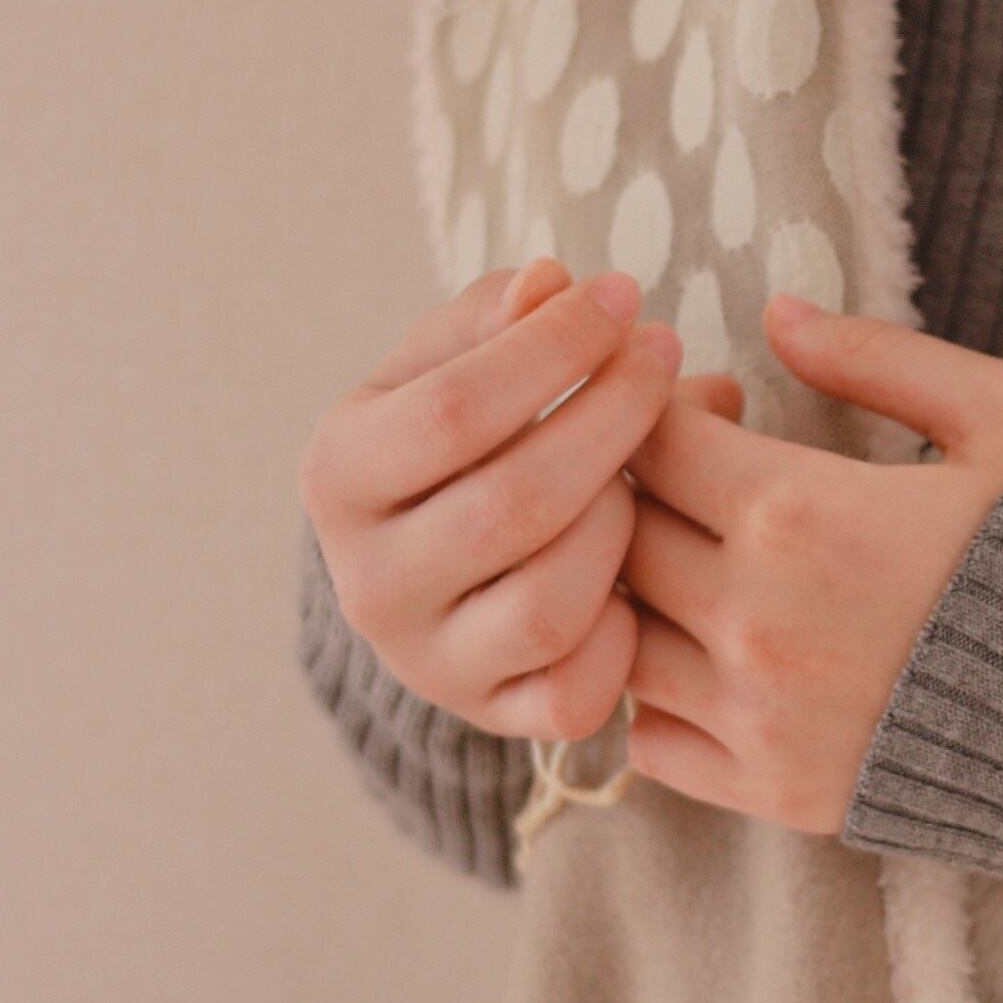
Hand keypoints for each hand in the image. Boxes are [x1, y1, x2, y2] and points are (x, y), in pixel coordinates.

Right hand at [300, 254, 681, 741]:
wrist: (433, 561)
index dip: (552, 348)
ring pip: (546, 606)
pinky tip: (641, 575)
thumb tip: (552, 285)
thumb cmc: (462, 434)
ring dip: (621, 526)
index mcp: (338, 474)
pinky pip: (571, 695)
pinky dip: (622, 637)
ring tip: (651, 468)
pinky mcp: (490, 717)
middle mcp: (367, 582)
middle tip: (664, 357)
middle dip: (611, 419)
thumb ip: (499, 316)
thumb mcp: (454, 359)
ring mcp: (426, 662)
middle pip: (513, 504)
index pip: (453, 409)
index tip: (622, 296)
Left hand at [620, 290, 1002, 833]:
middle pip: (618, 534)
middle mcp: (754, 617)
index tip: (714, 408)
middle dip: (640, 489)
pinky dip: (653, 696)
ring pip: (617, 637)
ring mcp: (756, 715)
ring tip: (695, 566)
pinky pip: (648, 741)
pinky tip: (708, 660)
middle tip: (699, 478)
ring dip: (636, 592)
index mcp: (799, 512)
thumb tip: (777, 313)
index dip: (664, 406)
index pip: (652, 440)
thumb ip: (881, 357)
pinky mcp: (773, 792)